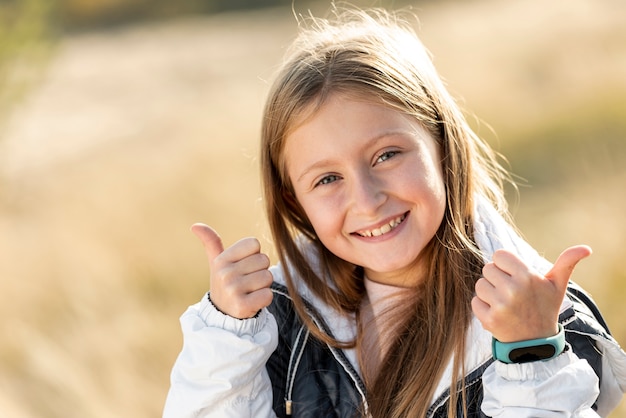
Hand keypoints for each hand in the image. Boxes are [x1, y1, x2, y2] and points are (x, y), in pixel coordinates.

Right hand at [191, 223, 273, 318]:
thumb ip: (211, 242)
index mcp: (221, 260)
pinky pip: (268, 295)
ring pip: (267, 277)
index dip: (254, 255)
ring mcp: (232, 290)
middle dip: (260, 271)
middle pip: (263, 260)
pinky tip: (252, 302)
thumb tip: (195, 225)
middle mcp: (225, 274)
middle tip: (247, 282)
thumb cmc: (225, 283)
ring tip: (249, 291)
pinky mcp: (242, 306)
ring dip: (263, 286)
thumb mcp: (216, 263)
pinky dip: (264, 299)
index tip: (244, 267)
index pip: (254, 243)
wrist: (222, 315)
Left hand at [472, 245, 591, 341]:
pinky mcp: (489, 319)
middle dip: (497, 278)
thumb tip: (586, 248)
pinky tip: (498, 313)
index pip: (499, 255)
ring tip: (505, 302)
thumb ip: (567, 263)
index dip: (505, 264)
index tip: (514, 275)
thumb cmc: (545, 308)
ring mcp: (500, 306)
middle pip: (487, 269)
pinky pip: (475, 302)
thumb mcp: (557, 285)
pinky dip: (483, 307)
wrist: (537, 342)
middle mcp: (513, 290)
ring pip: (480, 285)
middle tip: (511, 291)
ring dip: (489, 293)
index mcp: (527, 277)